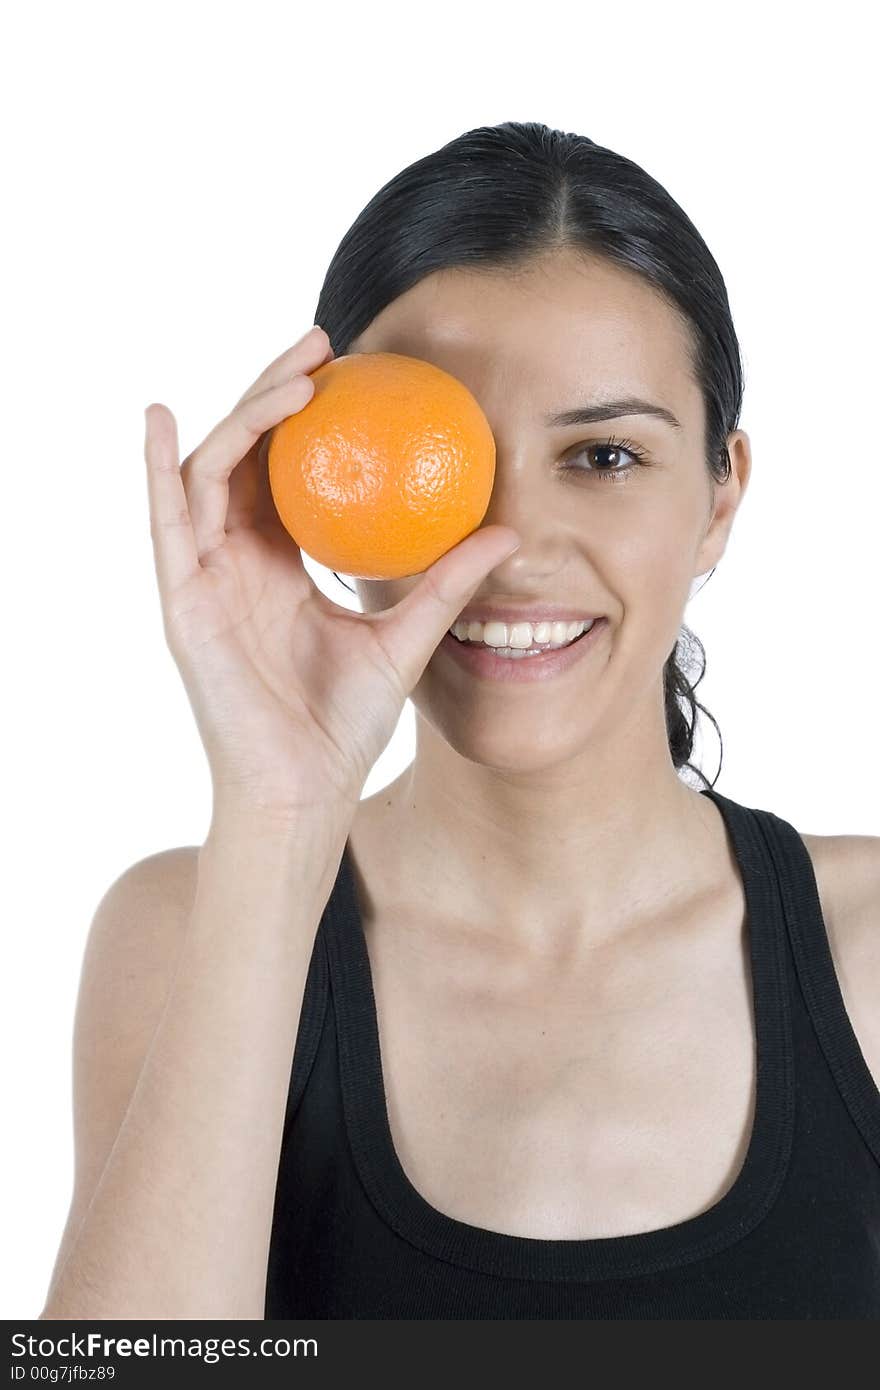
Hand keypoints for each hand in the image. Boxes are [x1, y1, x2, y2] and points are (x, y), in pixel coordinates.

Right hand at [144, 325, 519, 819]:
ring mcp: (205, 577)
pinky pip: (165, 521)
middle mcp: (237, 561)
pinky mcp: (183, 601)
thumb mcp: (404, 636)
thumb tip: (509, 533)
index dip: (308, 417)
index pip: (286, 471)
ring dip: (242, 416)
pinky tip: (162, 417)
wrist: (307, 787)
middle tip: (322, 346)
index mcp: (280, 564)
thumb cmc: (343, 723)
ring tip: (291, 376)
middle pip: (245, 455)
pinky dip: (157, 468)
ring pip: (209, 471)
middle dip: (276, 392)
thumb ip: (445, 583)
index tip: (349, 369)